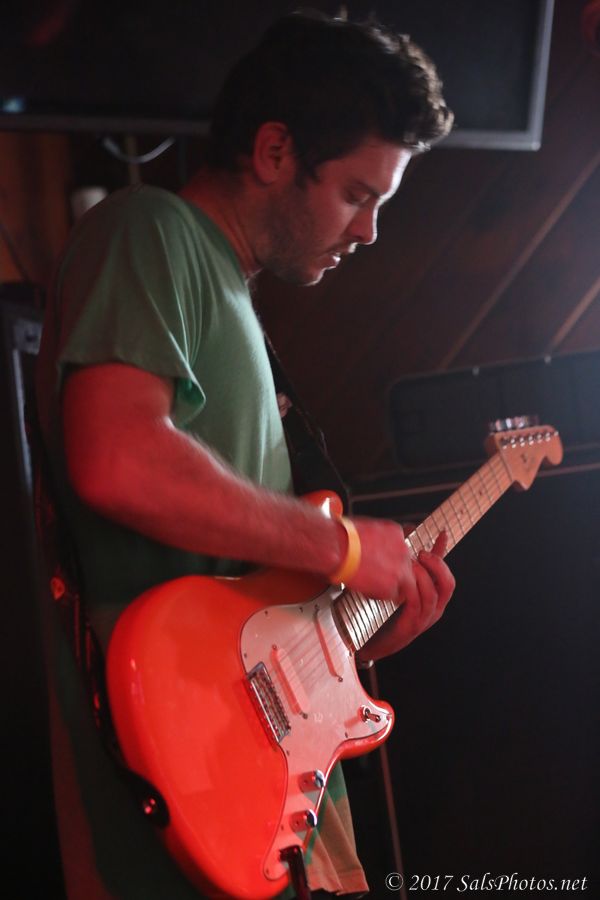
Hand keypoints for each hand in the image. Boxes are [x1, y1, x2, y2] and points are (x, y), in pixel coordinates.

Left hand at [344, 521, 454, 661]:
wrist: (373, 641)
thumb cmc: (387, 613)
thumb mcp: (400, 585)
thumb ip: (409, 566)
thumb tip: (409, 538)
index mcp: (434, 598)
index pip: (445, 573)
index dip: (443, 553)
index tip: (442, 534)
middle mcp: (434, 609)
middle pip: (447, 584)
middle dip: (437, 566)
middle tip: (422, 553)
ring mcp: (424, 619)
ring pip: (433, 594)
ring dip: (423, 577)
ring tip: (411, 565)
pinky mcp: (411, 626)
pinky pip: (417, 604)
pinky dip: (412, 590)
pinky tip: (404, 580)